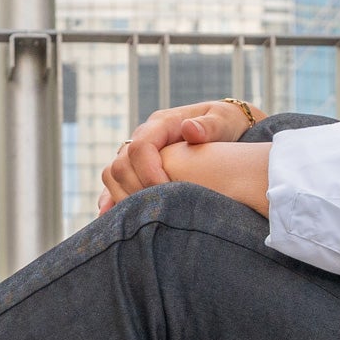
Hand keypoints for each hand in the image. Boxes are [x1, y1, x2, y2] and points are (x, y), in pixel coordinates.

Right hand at [99, 99, 263, 212]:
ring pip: (112, 175)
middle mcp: (143, 137)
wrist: (226, 130)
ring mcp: (136, 154)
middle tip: (158, 210)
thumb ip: (210, 126)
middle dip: (136, 190)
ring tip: (142, 218)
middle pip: (121, 164)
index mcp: (162, 124)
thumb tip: (189, 129)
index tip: (167, 191)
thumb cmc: (228, 125)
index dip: (148, 172)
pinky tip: (111, 219)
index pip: (140, 147)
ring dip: (122, 197)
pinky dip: (111, 201)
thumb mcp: (225, 121)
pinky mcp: (136, 170)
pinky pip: (114, 185)